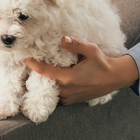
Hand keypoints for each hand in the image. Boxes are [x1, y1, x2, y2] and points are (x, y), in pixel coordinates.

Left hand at [24, 36, 138, 104]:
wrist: (115, 78)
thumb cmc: (102, 63)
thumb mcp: (91, 50)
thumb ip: (76, 44)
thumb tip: (63, 38)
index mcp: (68, 78)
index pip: (44, 71)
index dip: (32, 64)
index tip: (24, 58)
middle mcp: (66, 90)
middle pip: (43, 83)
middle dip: (33, 77)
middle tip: (25, 68)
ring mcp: (69, 98)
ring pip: (49, 92)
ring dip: (42, 84)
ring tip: (32, 76)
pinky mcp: (71, 101)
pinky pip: (56, 97)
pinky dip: (50, 90)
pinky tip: (47, 82)